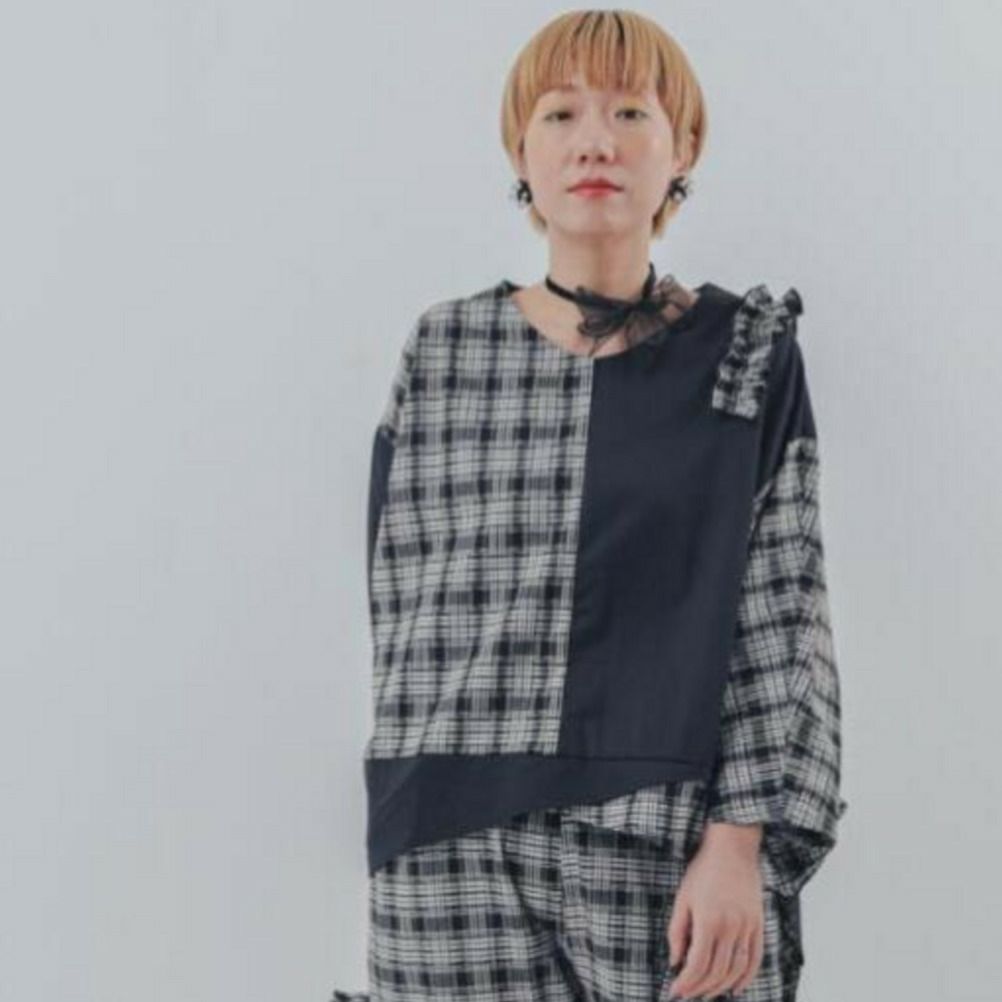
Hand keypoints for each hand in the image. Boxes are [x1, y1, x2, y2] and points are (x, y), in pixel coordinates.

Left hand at [665, 825, 764, 999]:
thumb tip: (675, 962)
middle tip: (688, 994)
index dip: (686, 982)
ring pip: (735, 970)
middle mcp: (730, 927)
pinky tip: (735, 988)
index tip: (675, 991)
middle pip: (716, 972)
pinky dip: (746, 978)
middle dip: (700, 988)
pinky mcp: (758, 925)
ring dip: (720, 987)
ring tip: (706, 993)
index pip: (697, 964)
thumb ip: (677, 931)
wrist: (732, 849)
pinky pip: (755, 959)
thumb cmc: (703, 871)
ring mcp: (747, 927)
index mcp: (708, 921)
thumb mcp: (682, 898)